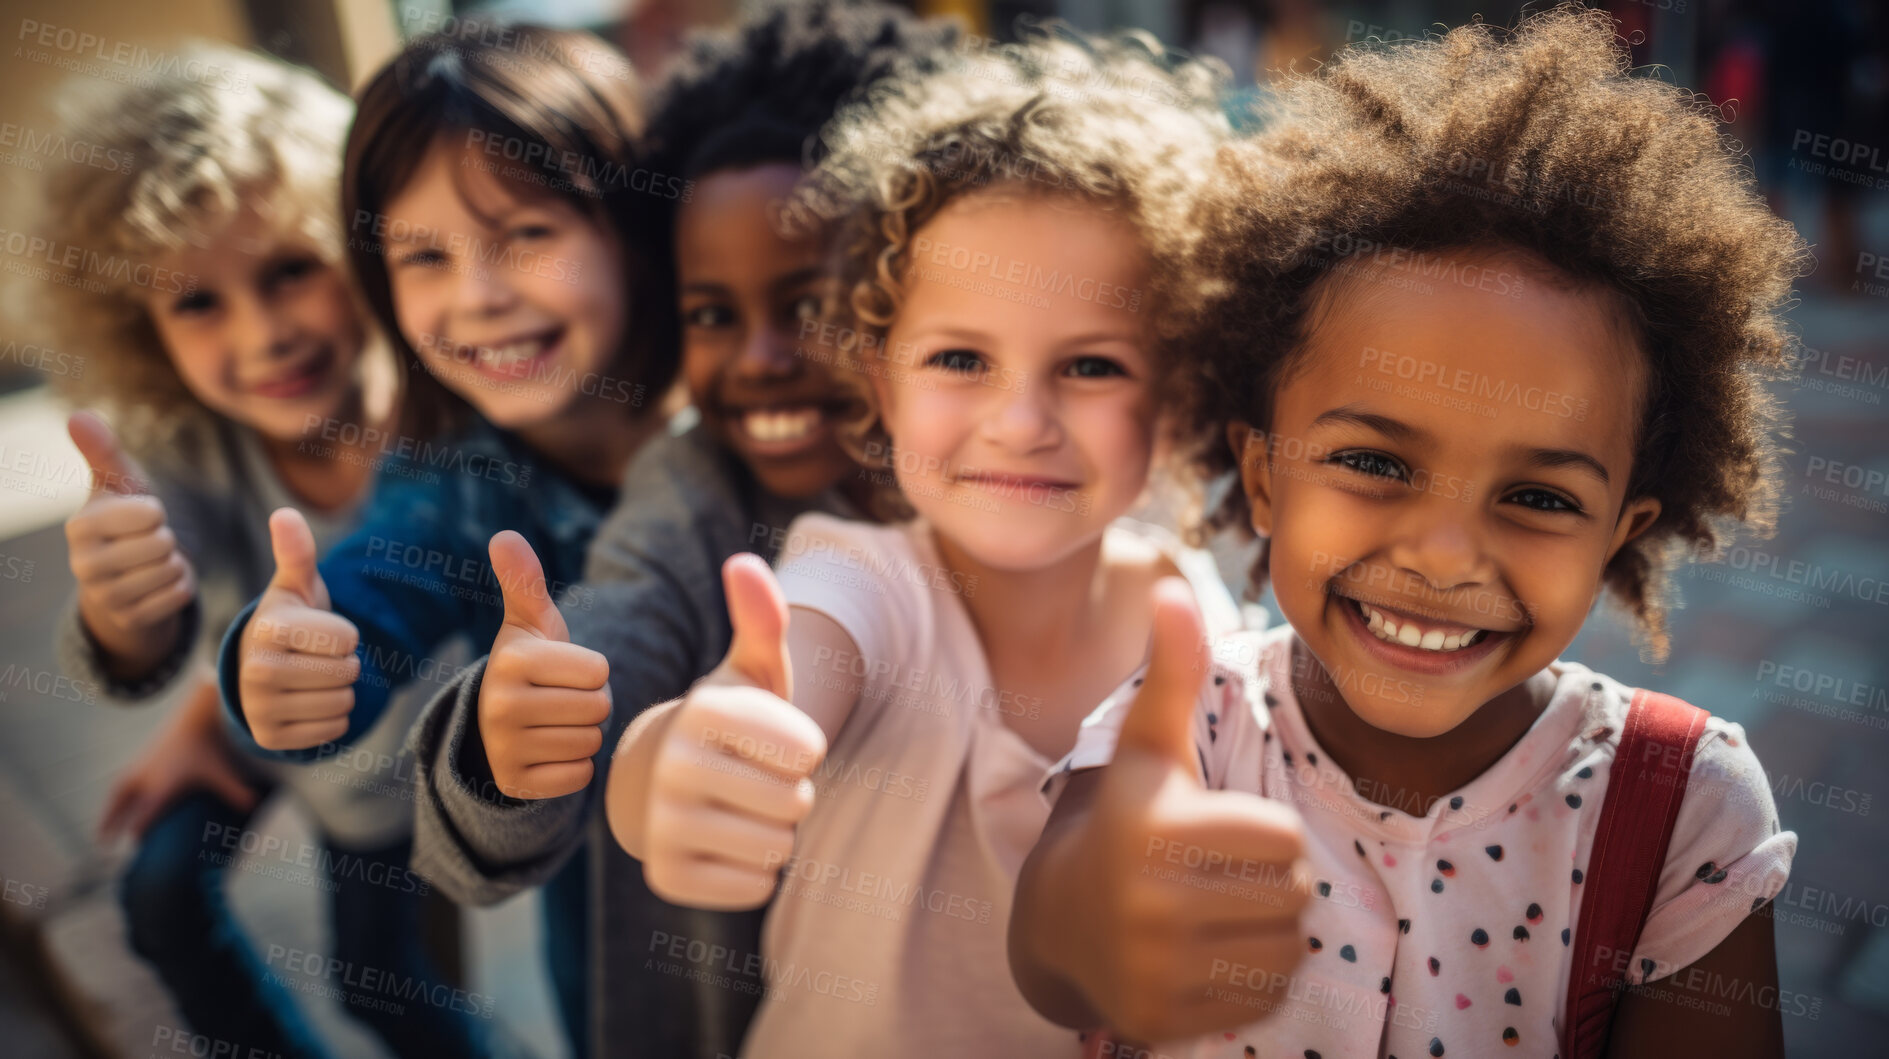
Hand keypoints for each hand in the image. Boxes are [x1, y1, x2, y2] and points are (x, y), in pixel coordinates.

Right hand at [64, 411, 194, 675]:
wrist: (121, 581)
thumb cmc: (122, 523)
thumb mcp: (116, 486)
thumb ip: (102, 452)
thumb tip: (77, 414)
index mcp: (80, 527)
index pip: (150, 513)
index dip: (156, 513)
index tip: (139, 518)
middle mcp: (83, 564)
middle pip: (163, 544)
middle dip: (167, 540)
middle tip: (148, 544)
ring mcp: (104, 597)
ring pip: (172, 570)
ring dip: (175, 564)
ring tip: (152, 563)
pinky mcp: (129, 621)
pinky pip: (180, 595)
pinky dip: (181, 587)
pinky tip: (159, 584)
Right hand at [98, 678, 257, 842]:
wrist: (193, 719)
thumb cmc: (207, 748)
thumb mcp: (220, 771)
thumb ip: (235, 791)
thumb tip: (254, 806)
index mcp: (164, 785)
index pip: (147, 814)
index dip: (139, 830)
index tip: (136, 845)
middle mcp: (147, 779)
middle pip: (124, 807)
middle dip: (114, 825)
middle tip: (104, 845)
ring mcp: (140, 768)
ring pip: (118, 795)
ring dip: (109, 812)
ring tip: (102, 831)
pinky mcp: (139, 761)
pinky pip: (122, 783)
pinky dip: (117, 797)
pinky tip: (114, 807)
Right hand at [238, 508, 358, 749]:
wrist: (260, 667)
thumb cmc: (290, 621)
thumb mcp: (296, 586)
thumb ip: (297, 552)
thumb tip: (285, 514)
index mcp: (269, 629)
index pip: (348, 639)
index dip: (344, 634)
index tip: (318, 631)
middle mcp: (256, 671)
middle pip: (348, 672)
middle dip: (343, 662)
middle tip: (316, 656)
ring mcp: (260, 709)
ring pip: (343, 703)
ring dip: (339, 690)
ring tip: (311, 676)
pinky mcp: (270, 738)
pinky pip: (333, 730)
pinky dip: (331, 717)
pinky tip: (307, 701)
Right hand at [476, 531, 609, 799]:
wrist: (495, 724)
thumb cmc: (531, 664)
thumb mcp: (529, 622)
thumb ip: (524, 580)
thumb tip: (503, 535)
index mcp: (513, 661)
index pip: (599, 671)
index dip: (591, 671)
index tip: (563, 672)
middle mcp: (501, 705)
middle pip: (598, 707)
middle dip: (590, 703)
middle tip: (559, 700)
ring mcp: (505, 749)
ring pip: (590, 742)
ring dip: (583, 734)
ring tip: (553, 723)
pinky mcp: (516, 784)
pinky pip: (579, 776)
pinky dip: (573, 767)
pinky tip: (549, 752)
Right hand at [641, 554, 824, 910]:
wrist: (673, 781)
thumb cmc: (734, 723)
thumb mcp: (754, 669)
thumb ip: (760, 618)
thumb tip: (743, 561)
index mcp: (702, 710)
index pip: (807, 751)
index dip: (804, 749)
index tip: (769, 739)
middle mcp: (671, 764)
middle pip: (795, 803)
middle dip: (791, 795)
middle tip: (755, 779)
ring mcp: (661, 825)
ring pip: (776, 848)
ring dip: (775, 833)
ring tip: (742, 808)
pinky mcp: (667, 876)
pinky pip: (756, 886)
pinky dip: (755, 872)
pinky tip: (726, 843)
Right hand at [1046, 579, 1309, 1043]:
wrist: (1061, 922)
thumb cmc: (1127, 819)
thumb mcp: (1149, 746)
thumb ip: (1171, 671)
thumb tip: (1175, 588)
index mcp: (1154, 832)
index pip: (1284, 839)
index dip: (1265, 832)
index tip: (1220, 830)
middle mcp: (1150, 906)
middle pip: (1293, 896)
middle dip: (1273, 882)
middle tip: (1225, 874)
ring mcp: (1154, 970)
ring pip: (1287, 949)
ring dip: (1272, 931)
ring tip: (1224, 912)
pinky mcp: (1163, 1020)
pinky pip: (1266, 999)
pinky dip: (1256, 979)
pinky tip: (1212, 954)